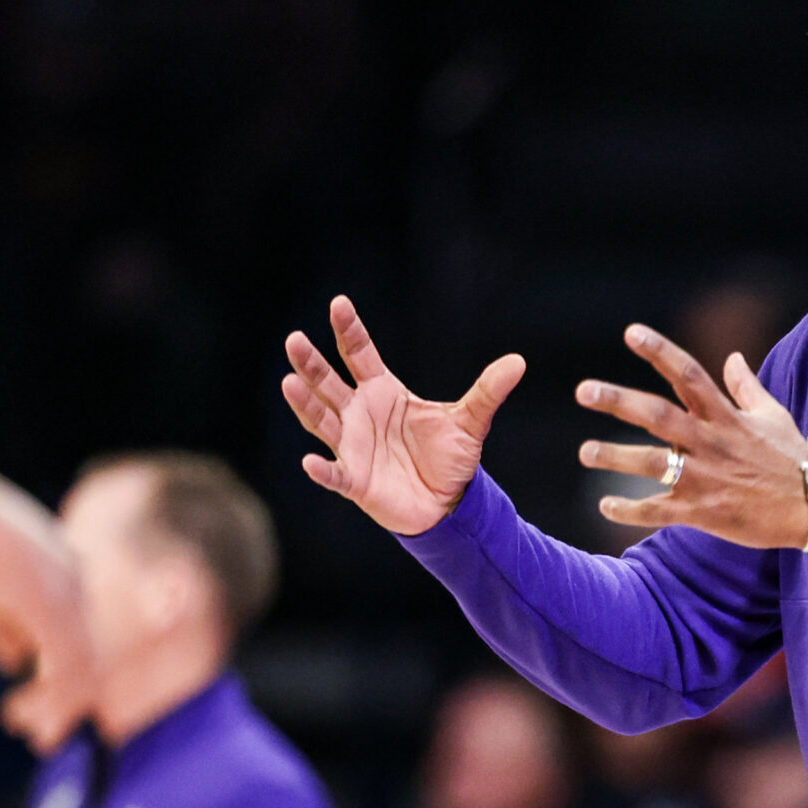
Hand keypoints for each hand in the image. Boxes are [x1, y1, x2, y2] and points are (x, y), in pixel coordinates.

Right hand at [0, 464, 93, 754]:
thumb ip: (3, 623)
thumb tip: (18, 661)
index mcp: (65, 575)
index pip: (78, 640)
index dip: (64, 684)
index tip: (39, 716)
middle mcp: (76, 582)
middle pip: (88, 657)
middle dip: (67, 705)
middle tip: (45, 741)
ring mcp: (67, 590)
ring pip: (79, 667)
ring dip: (56, 708)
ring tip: (32, 735)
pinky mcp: (50, 602)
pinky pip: (63, 662)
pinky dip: (50, 696)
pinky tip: (25, 715)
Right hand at [282, 295, 526, 534]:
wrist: (447, 503)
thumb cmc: (449, 457)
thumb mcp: (470, 422)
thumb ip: (487, 392)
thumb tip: (519, 361)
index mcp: (383, 391)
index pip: (360, 354)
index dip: (348, 331)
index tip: (338, 304)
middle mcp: (360, 414)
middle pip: (328, 383)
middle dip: (311, 363)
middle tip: (294, 339)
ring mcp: (353, 446)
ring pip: (321, 420)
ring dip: (305, 404)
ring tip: (289, 382)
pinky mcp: (356, 480)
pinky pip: (335, 474)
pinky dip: (323, 470)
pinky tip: (311, 462)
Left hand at [575, 324, 807, 548]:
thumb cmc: (793, 458)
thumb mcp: (773, 415)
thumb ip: (746, 386)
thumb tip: (733, 356)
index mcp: (725, 416)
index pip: (688, 374)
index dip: (659, 351)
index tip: (631, 333)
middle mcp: (710, 442)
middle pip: (658, 415)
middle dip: (619, 401)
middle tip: (584, 390)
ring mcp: (705, 478)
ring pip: (652, 464)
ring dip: (615, 457)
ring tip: (586, 452)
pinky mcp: (703, 512)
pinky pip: (659, 512)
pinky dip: (631, 510)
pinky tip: (606, 506)